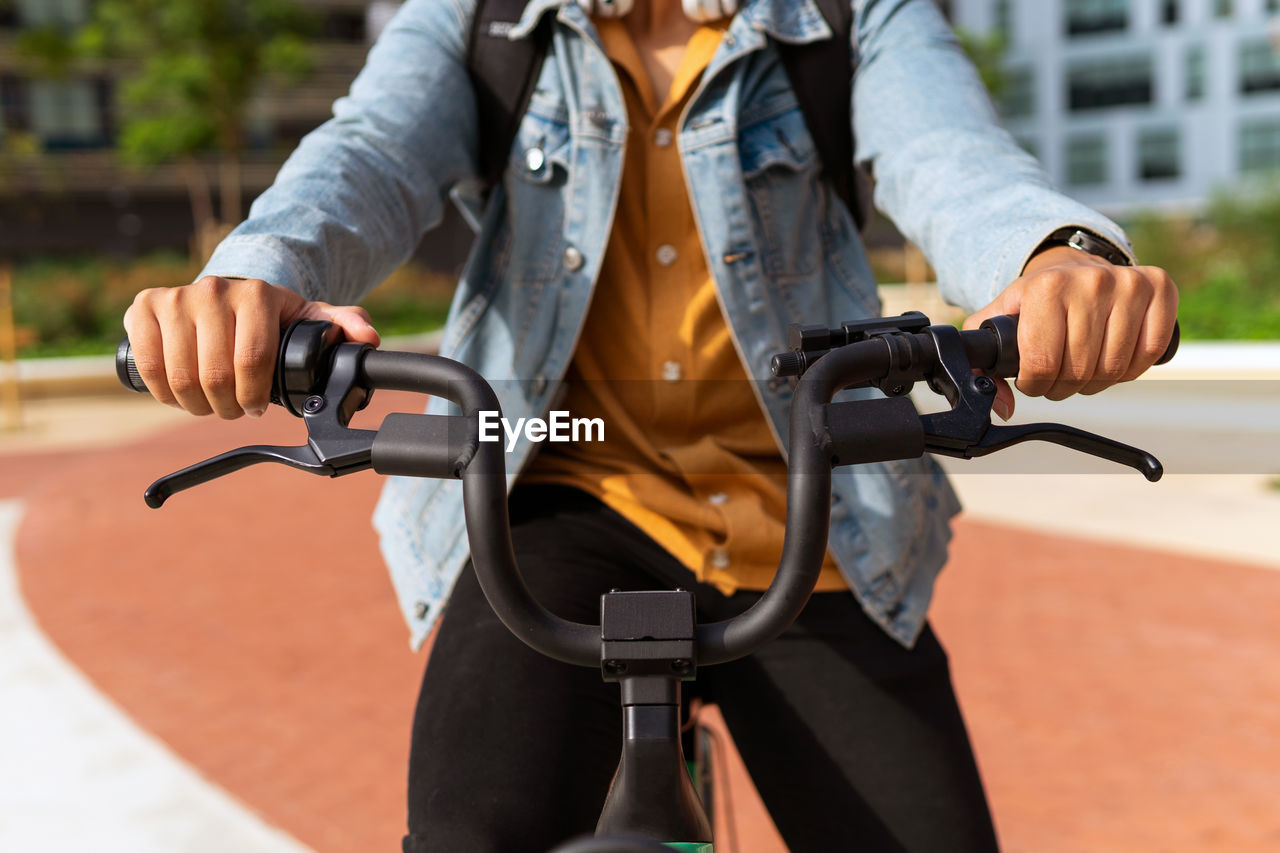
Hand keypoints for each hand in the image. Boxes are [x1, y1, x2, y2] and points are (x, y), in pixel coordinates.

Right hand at [123, 276, 379, 418]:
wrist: (227, 293)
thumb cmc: (272, 316)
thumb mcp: (312, 317)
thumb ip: (345, 325)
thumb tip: (367, 339)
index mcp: (257, 295)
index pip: (253, 361)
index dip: (253, 397)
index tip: (256, 408)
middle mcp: (213, 291)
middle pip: (214, 374)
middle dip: (226, 406)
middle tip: (234, 409)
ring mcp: (175, 297)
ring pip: (180, 376)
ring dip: (196, 405)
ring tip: (210, 404)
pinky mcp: (144, 307)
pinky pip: (147, 366)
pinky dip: (164, 392)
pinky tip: (179, 394)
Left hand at [963, 246, 1177, 419]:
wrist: (1070, 266)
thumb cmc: (1034, 302)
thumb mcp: (998, 323)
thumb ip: (984, 366)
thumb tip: (1004, 407)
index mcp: (1046, 287)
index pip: (1043, 365)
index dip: (1035, 385)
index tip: (1032, 379)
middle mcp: (1091, 281)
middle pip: (1079, 371)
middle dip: (1062, 386)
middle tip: (1056, 377)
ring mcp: (1129, 283)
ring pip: (1114, 368)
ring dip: (1095, 382)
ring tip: (1081, 368)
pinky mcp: (1161, 288)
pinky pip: (1150, 353)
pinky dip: (1130, 368)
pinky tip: (1111, 358)